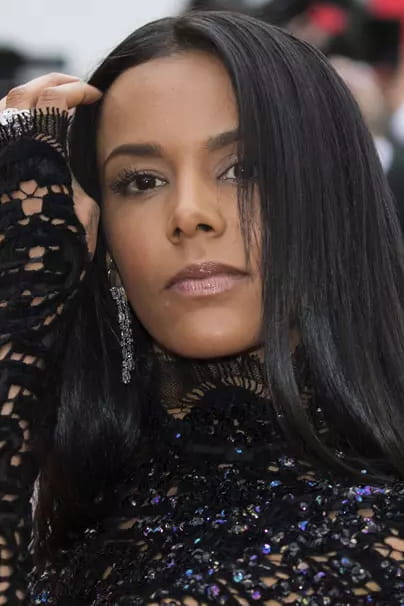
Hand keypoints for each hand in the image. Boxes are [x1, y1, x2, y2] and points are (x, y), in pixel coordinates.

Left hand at [0, 73, 101, 255]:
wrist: (16, 260)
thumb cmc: (51, 236)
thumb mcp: (83, 212)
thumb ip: (84, 186)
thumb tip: (85, 175)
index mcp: (40, 145)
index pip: (56, 97)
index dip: (79, 90)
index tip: (95, 96)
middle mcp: (12, 138)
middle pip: (28, 89)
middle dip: (55, 81)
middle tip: (75, 85)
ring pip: (6, 102)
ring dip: (31, 95)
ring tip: (51, 99)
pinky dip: (12, 114)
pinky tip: (26, 123)